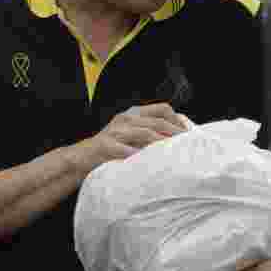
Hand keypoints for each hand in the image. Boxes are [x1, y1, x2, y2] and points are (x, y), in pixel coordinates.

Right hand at [72, 102, 187, 172]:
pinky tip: (149, 161)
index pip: (162, 109)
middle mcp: (125, 119)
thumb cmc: (111, 149)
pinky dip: (139, 154)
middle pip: (157, 122)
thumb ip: (149, 132)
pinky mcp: (105, 144)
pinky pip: (126, 149)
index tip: (188, 133)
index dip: (177, 120)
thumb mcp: (131, 135)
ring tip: (174, 152)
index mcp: (134, 114)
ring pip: (144, 133)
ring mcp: (115, 131)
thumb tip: (178, 139)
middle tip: (187, 145)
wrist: (82, 157)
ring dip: (162, 143)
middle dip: (174, 133)